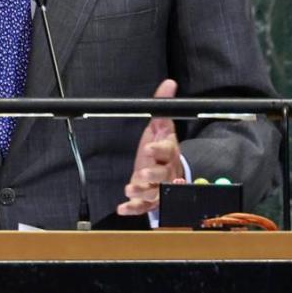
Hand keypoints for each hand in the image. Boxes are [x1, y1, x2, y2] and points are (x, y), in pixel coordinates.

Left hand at [118, 79, 183, 215]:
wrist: (166, 170)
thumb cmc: (160, 148)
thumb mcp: (160, 127)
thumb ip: (161, 106)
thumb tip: (169, 84)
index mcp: (169, 152)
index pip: (167, 151)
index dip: (159, 150)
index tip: (148, 148)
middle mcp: (167, 172)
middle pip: (164, 176)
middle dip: (152, 176)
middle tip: (140, 174)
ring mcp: (160, 188)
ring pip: (155, 193)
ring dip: (142, 192)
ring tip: (129, 189)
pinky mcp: (150, 200)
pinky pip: (144, 207)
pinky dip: (133, 208)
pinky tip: (122, 207)